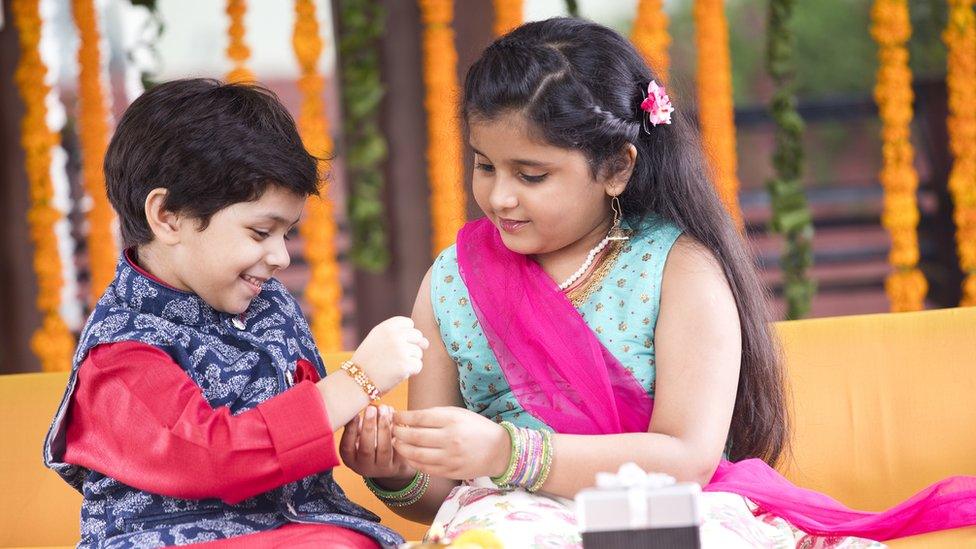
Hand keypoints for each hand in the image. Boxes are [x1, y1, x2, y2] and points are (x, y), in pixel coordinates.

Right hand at [339, 404, 416, 485]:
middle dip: (369, 427)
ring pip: (384, 449)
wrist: (389, 461)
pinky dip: (397, 432)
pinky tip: (396, 417)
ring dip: (384, 427)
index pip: (347, 447)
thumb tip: (362, 405)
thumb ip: (358, 425)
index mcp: (350, 459)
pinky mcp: (397, 464)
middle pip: (366, 450)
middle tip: (371, 408)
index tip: (355, 414)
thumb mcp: (359, 436)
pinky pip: (398, 448)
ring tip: (385, 409)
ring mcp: (382, 468)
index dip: (351, 431)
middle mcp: (364, 467)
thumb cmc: (369, 442)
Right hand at [352, 316, 428, 394]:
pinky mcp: (405, 365)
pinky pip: (418, 366)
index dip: (406, 336)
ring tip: (394, 366)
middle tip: (396, 358)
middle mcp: (394, 336)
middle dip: (411, 348)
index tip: (395, 345)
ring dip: (410, 361)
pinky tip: (398, 374)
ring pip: (419, 353)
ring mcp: (401, 350)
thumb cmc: (368, 362)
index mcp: (386, 327)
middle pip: (418, 336)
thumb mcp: (377, 340)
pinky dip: (411, 372)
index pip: (409, 323)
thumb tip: (426, 342)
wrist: (356, 382)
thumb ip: (400, 336)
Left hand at [392, 407, 510, 479]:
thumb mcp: (458, 413)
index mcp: (452, 420)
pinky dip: (412, 461)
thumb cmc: (476, 428)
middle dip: (398, 433)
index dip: (403, 417)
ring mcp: (450, 457)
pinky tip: (408, 455)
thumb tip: (409, 417)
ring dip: (402, 448)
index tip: (395, 415)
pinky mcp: (450, 471)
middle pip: (414, 436)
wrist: (498, 450)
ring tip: (396, 443)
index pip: (420, 418)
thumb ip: (435, 414)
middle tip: (391, 430)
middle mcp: (450, 439)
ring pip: (416, 454)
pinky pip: (425, 468)